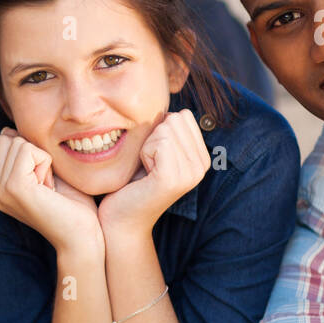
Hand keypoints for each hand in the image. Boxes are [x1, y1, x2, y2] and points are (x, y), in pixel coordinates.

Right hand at [0, 128, 101, 249]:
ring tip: (49, 189)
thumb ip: (27, 154)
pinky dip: (46, 163)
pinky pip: (28, 151)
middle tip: (49, 186)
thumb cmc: (73, 207)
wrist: (82, 237)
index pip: (5, 143)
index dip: (34, 153)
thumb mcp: (46, 174)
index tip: (46, 183)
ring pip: (19, 143)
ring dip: (43, 160)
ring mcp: (1, 190)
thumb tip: (9, 130)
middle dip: (37, 155)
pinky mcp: (13, 187)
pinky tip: (50, 188)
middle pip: (9, 139)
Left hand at [97, 110, 209, 232]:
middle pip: (175, 119)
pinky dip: (144, 153)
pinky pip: (160, 142)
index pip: (182, 115)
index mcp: (201, 157)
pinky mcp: (174, 178)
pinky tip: (143, 175)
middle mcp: (202, 166)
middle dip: (153, 137)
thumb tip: (168, 102)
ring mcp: (191, 173)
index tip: (152, 158)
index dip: (158, 132)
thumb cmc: (131, 183)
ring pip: (166, 129)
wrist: (120, 220)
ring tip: (145, 170)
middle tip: (146, 165)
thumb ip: (166, 130)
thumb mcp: (154, 151)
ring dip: (147, 146)